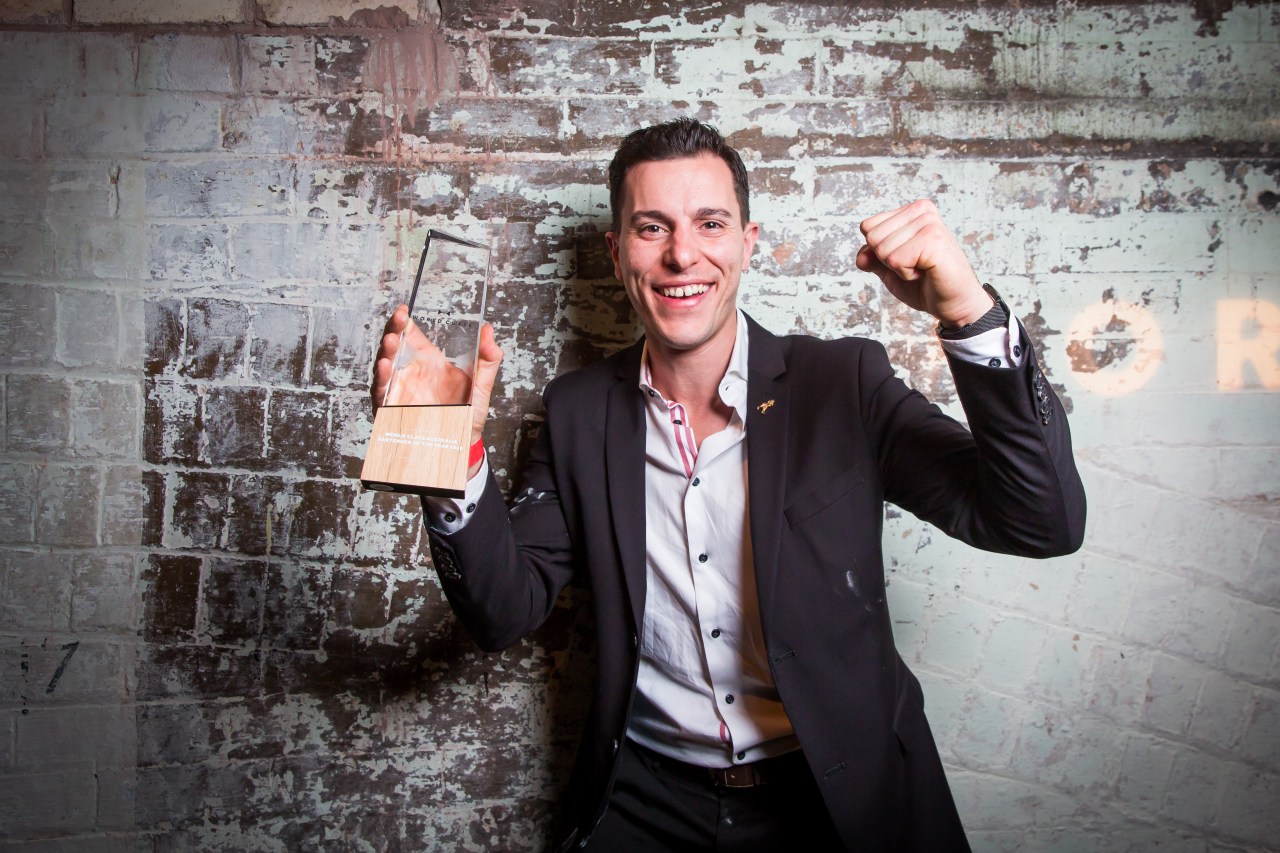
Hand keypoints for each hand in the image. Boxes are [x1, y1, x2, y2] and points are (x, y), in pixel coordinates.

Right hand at [371, 305, 503, 448]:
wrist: (461, 445)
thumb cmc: (468, 415)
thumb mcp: (481, 384)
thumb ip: (487, 358)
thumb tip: (489, 330)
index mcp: (429, 362)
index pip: (411, 335)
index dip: (405, 321)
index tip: (404, 310)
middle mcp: (411, 373)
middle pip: (394, 346)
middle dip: (393, 331)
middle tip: (398, 319)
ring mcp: (400, 390)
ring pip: (385, 366)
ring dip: (386, 351)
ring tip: (391, 340)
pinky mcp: (392, 408)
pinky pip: (382, 392)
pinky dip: (382, 379)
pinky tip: (385, 367)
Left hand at [856, 200, 990, 328]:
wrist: (953, 302)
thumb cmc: (925, 284)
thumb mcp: (890, 269)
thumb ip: (871, 258)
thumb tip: (861, 257)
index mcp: (912, 210)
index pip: (868, 227)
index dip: (880, 252)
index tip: (907, 257)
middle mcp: (921, 210)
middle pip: (872, 237)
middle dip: (888, 260)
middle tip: (916, 265)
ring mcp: (928, 223)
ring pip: (882, 249)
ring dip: (899, 268)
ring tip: (923, 268)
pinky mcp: (932, 240)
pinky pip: (895, 260)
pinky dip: (906, 274)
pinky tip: (927, 272)